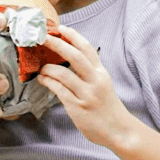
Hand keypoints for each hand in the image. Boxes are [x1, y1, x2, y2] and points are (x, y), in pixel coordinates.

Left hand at [37, 25, 132, 147]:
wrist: (120, 131)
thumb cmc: (107, 107)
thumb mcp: (102, 85)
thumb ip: (88, 73)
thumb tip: (67, 60)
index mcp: (101, 73)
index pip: (88, 48)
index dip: (73, 36)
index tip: (61, 27)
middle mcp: (95, 80)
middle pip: (75, 56)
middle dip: (56, 43)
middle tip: (42, 37)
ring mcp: (87, 94)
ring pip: (63, 73)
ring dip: (47, 68)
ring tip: (40, 68)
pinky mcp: (78, 106)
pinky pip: (59, 90)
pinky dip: (48, 82)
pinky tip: (42, 80)